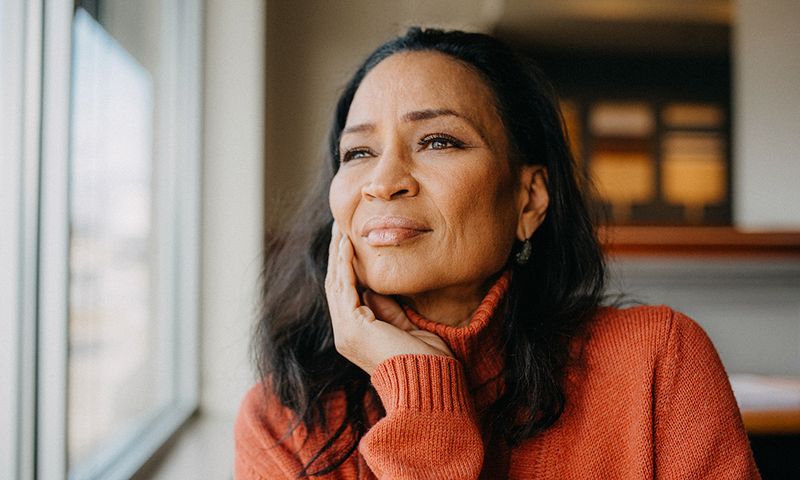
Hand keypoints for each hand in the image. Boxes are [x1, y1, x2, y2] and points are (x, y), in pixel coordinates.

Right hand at [325, 222, 453, 374]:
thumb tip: (375, 287)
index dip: (346, 266)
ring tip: (339, 229)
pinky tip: (346, 245)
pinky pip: (344, 288)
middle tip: (338, 227)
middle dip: (336, 255)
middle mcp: (345, 334)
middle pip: (335, 285)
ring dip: (336, 254)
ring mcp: (346, 332)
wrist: (428, 384)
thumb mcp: (405, 326)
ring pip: (335, 284)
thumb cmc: (425, 361)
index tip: (350, 241)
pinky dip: (344, 265)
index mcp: (356, 336)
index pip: (346, 294)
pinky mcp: (352, 327)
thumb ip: (388, 308)